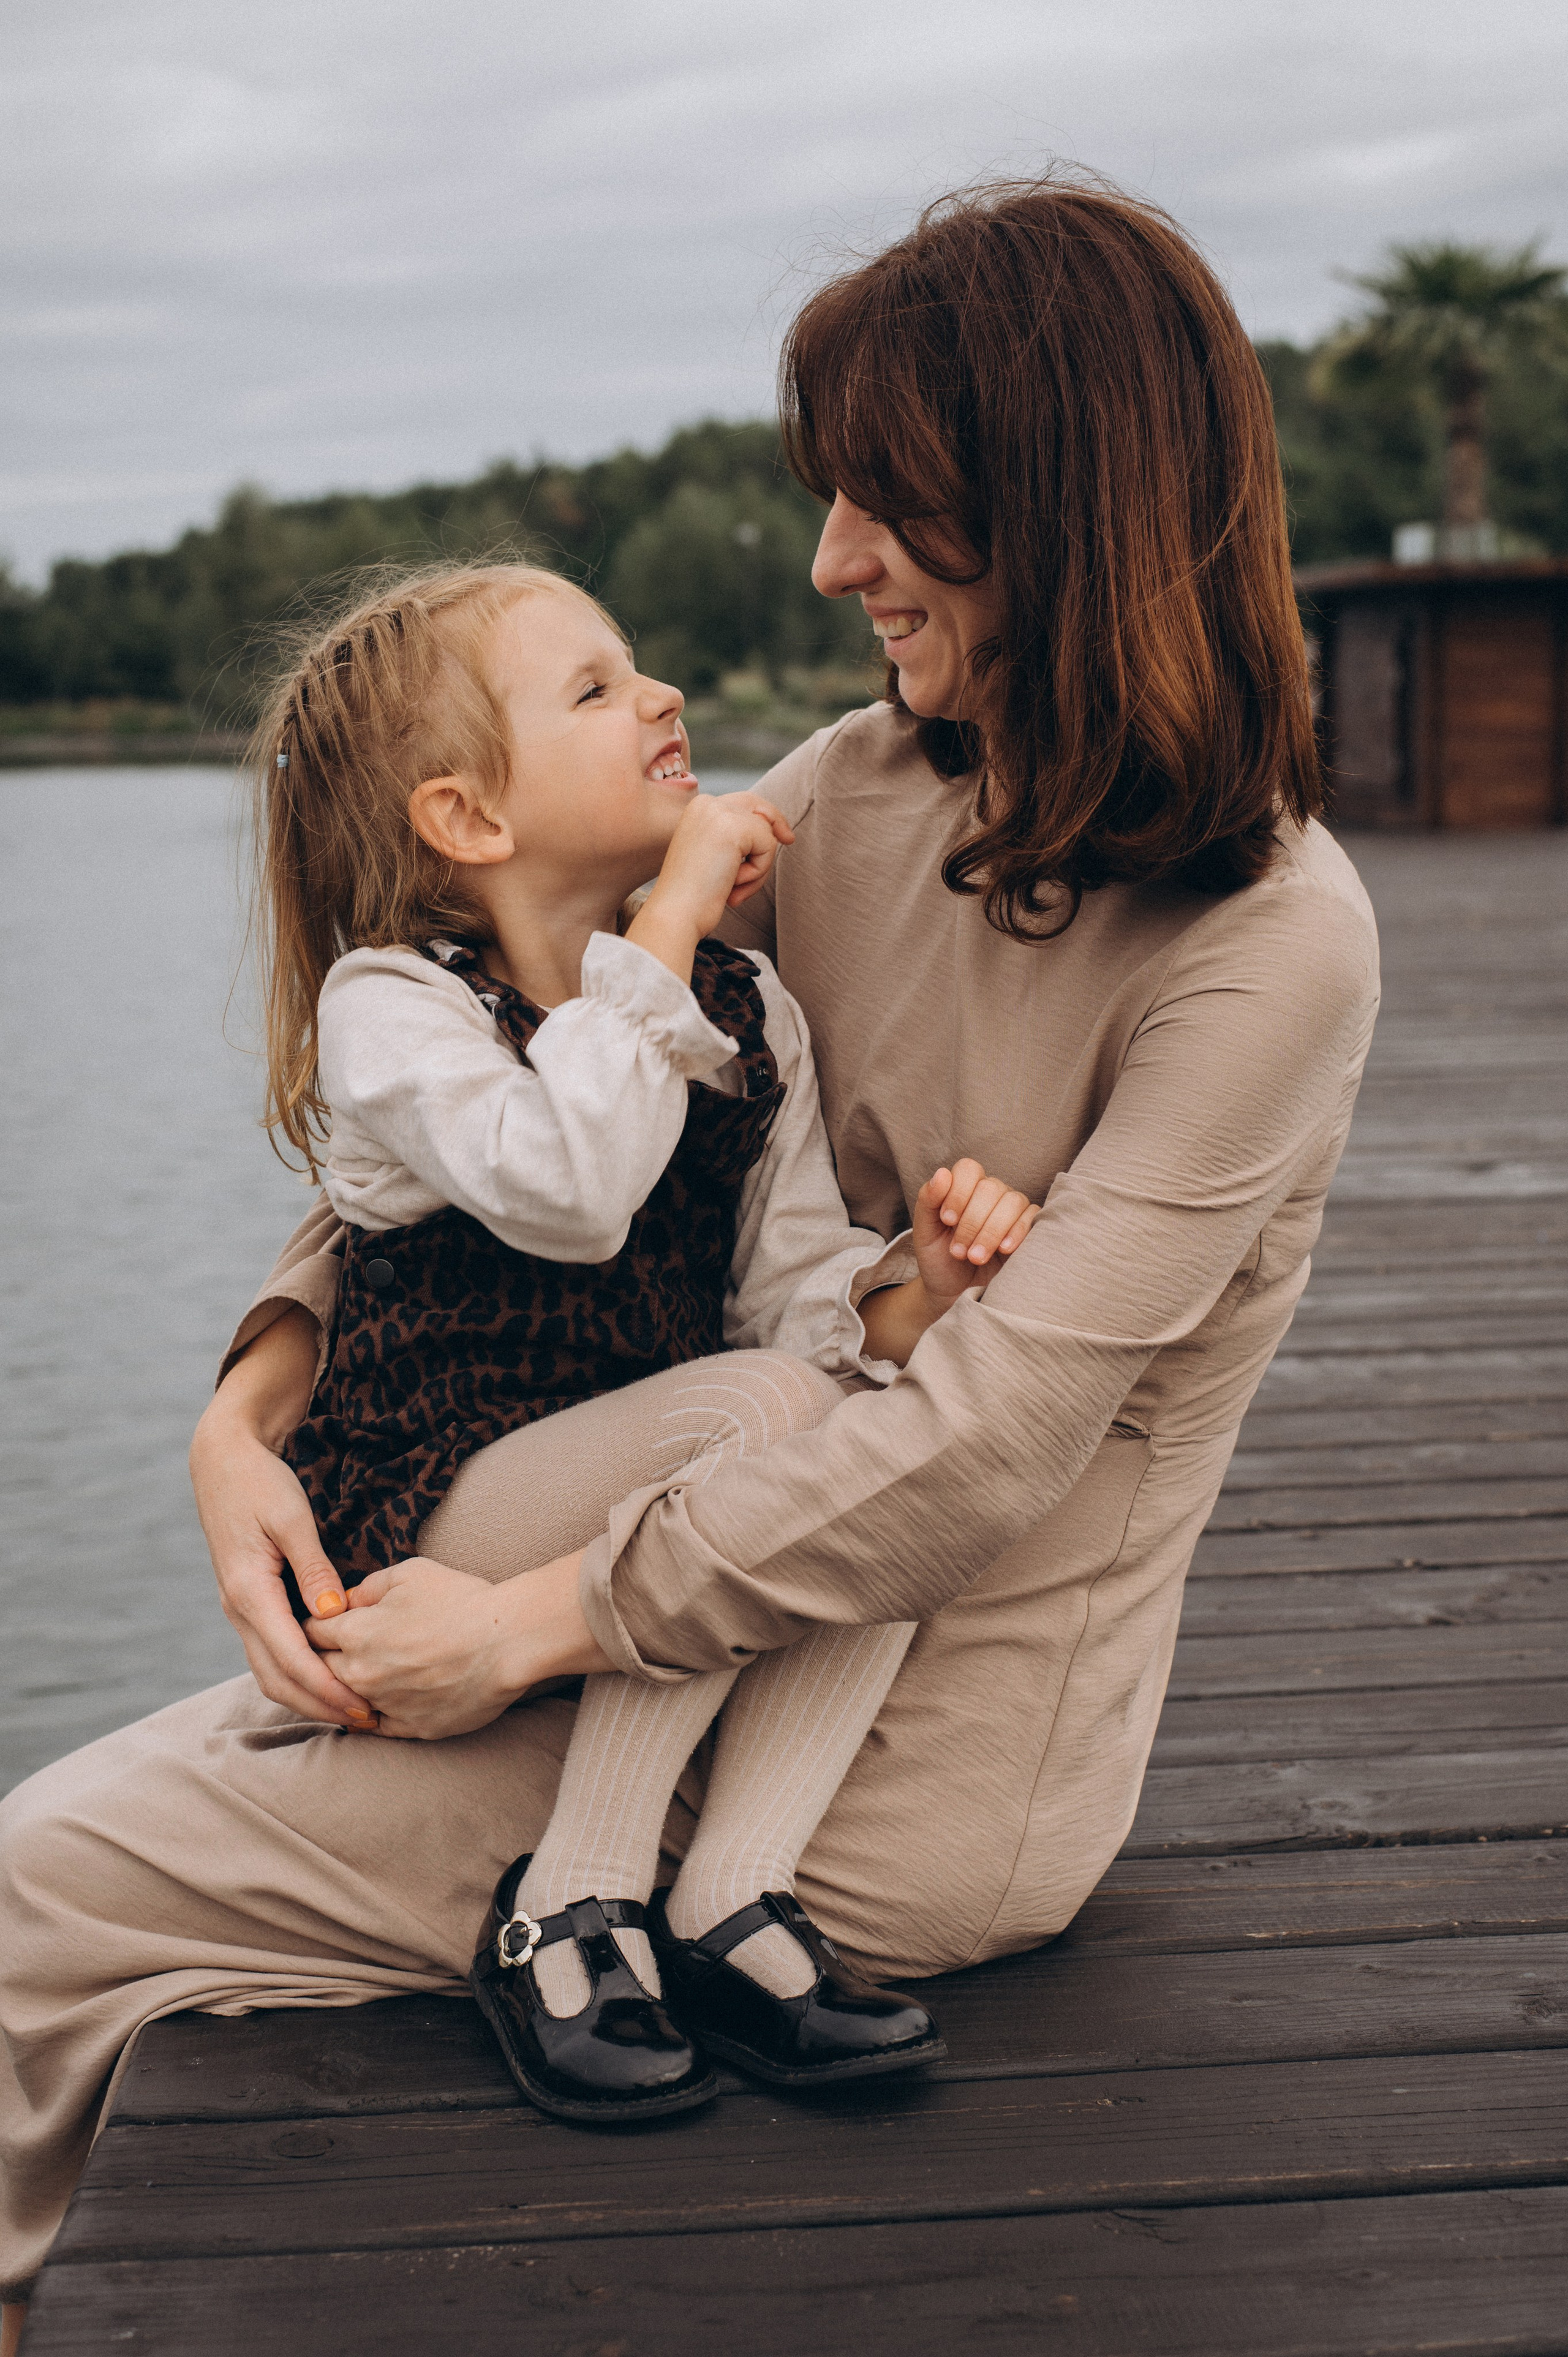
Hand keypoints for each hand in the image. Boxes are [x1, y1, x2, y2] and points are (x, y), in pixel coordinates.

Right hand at [190, 1395, 373, 1729]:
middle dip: (320, 1704)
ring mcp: (240, 1608)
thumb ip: (314, 1569)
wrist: (223, 1461)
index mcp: (249, 1591)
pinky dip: (297, 1674)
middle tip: (366, 1720)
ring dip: (308, 1695)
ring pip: (270, 1671)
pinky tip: (329, 1677)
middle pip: (277, 1678)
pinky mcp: (249, 1602)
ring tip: (351, 1708)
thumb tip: (333, 1617)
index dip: (327, 1688)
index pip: (291, 1658)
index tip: (363, 1706)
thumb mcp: (292, 1520)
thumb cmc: (261, 1483)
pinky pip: (270, 1651)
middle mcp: (238, 1608)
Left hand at [305, 1551, 612, 1740]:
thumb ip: (367, 1587)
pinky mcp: (410, 1729)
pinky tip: (378, 1702)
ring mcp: (384, 1706)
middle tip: (330, 1650)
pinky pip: (375, 1727)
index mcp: (354, 1632)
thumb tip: (346, 1602)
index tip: (322, 1623)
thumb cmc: (460, 1600)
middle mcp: (360, 1674)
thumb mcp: (410, 1573)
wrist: (507, 1641)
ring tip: (355, 1677)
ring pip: (343, 1702)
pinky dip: (372, 1714)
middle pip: (318, 1671)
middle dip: (320, 1658)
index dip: (315, 1624)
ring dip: (344, 1689)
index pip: (309, 1632)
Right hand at [628, 791, 793, 982]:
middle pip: (761, 809)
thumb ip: (735, 836)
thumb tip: (775, 832)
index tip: (785, 836)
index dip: (767, 817)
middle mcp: (707, 803)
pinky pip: (769, 846)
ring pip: (766, 833)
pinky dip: (758, 872)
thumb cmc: (693, 894)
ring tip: (731, 886)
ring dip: (757, 867)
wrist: (676, 912)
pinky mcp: (734, 828)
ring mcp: (720, 812)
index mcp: (698, 807)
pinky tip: (732, 884)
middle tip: (789, 840)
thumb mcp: (713, 855)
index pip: (745, 802)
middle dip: (773, 832)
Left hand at [913, 1160, 1039, 1308]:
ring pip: (1012, 1202)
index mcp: (965, 1188)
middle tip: (958, 1251)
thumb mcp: (924, 1233)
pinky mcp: (1030, 1228)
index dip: (958, 1192)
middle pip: (990, 1188)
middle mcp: (992, 1194)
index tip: (947, 1221)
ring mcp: (1012, 1210)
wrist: (954, 1293)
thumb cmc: (940, 1259)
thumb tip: (942, 1174)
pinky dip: (1017, 1232)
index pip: (969, 1169)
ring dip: (991, 1231)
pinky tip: (1003, 1249)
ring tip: (975, 1257)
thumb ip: (928, 1201)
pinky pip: (1033, 1217)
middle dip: (971, 1222)